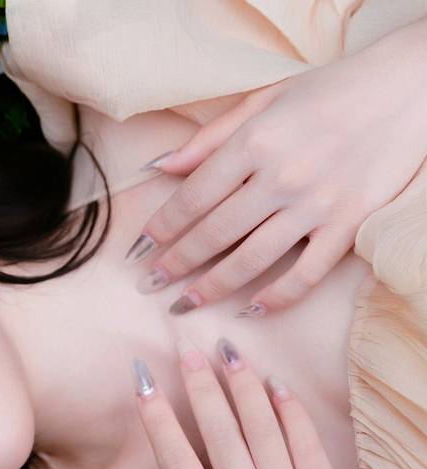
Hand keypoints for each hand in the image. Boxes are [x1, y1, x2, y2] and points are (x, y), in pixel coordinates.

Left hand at [130, 17, 426, 317]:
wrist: (407, 89)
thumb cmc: (329, 91)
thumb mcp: (263, 99)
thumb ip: (210, 138)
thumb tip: (160, 168)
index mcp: (254, 142)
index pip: (192, 198)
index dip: (161, 229)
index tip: (138, 250)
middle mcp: (281, 176)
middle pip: (214, 234)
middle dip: (175, 264)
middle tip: (149, 284)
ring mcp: (316, 205)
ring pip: (251, 260)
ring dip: (211, 287)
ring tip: (183, 303)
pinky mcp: (348, 226)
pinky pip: (306, 274)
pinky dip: (276, 298)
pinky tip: (250, 310)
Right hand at [132, 338, 361, 468]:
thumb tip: (190, 455)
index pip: (174, 455)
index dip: (156, 412)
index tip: (145, 377)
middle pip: (219, 430)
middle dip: (201, 382)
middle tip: (190, 348)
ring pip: (263, 429)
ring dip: (243, 385)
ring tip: (230, 353)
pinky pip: (306, 446)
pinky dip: (289, 412)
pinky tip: (274, 387)